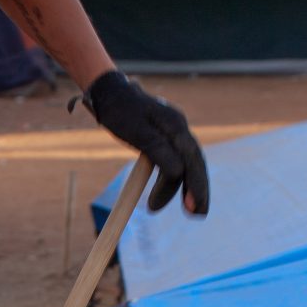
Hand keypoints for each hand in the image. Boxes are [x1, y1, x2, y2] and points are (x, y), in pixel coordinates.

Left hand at [81, 71, 209, 213]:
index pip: (191, 161)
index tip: (190, 209)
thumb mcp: (136, 133)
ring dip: (187, 187)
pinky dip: (178, 178)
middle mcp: (180, 128)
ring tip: (187, 209)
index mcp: (176, 126)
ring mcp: (174, 131)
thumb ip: (159, 152)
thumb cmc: (119, 110)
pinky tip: (174, 191)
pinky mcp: (166, 136)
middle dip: (198, 190)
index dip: (193, 186)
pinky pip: (178, 160)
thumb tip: (178, 174)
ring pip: (188, 163)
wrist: (109, 90)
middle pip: (195, 163)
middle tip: (197, 215)